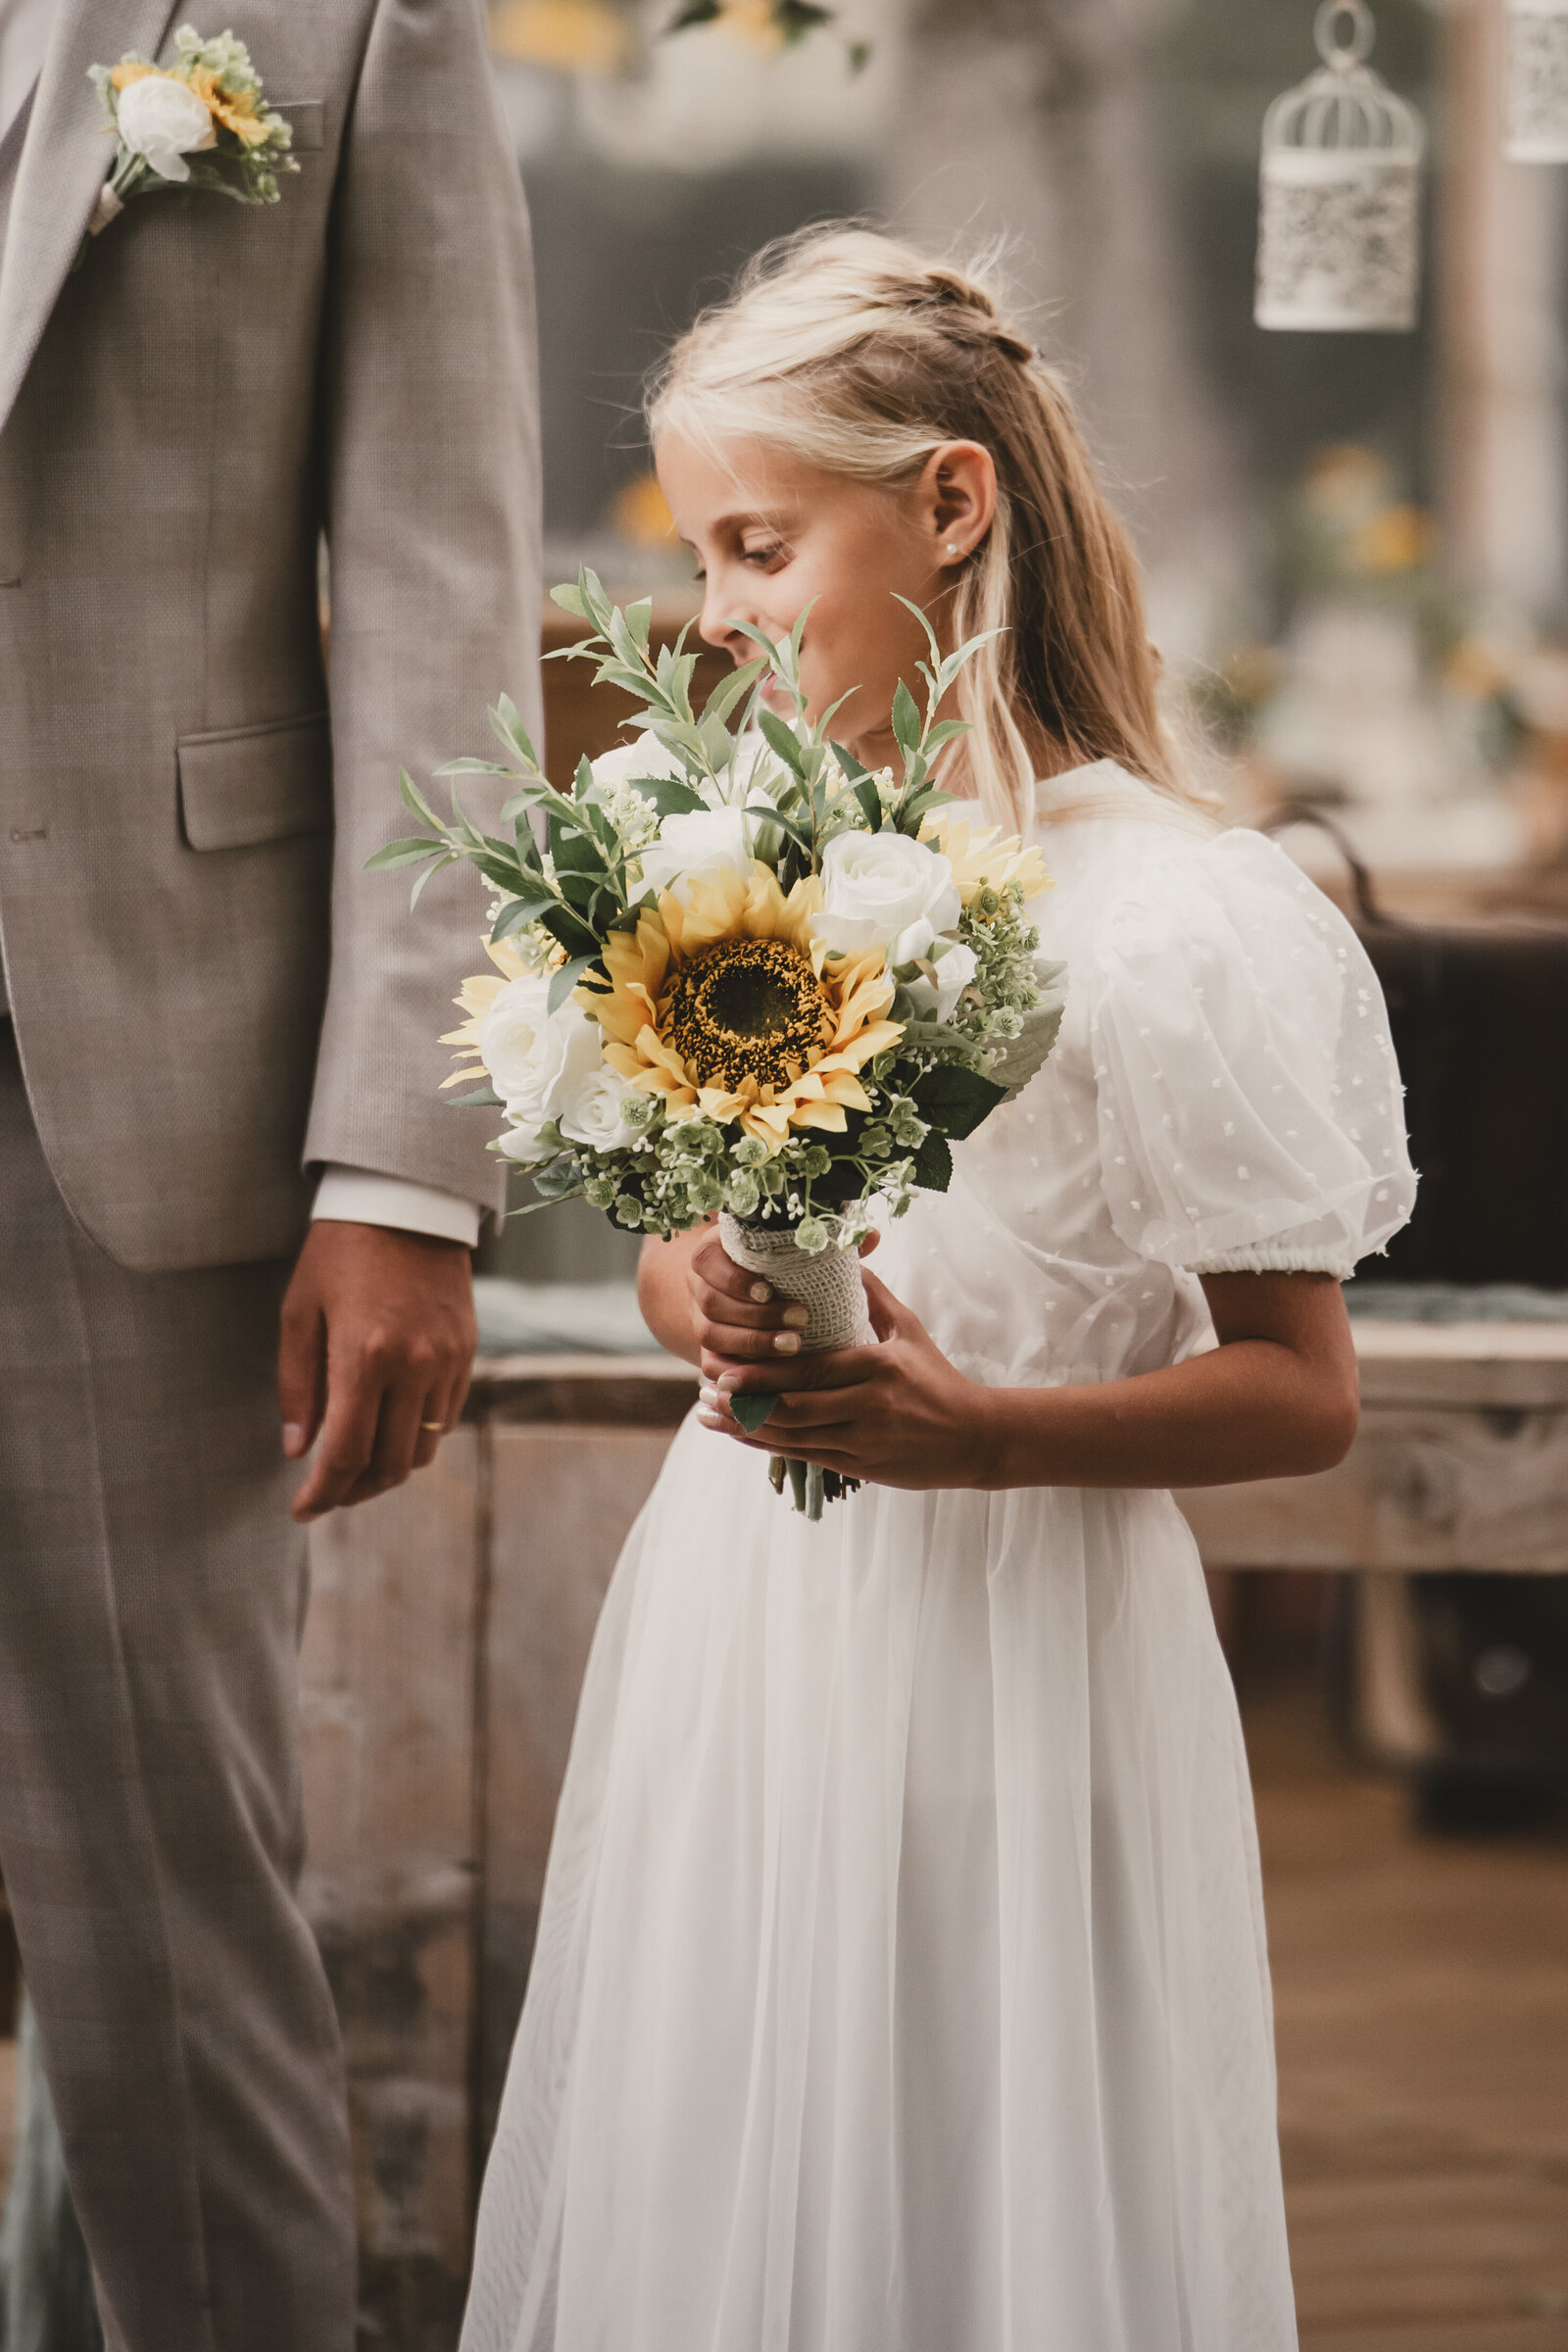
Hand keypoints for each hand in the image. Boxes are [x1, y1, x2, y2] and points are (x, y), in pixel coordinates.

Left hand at [279, 1222, 478, 1522]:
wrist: (406, 1203)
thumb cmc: (339, 1252)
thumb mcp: (299, 1313)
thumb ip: (298, 1387)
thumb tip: (299, 1450)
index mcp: (364, 1355)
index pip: (346, 1453)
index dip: (322, 1493)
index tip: (302, 1510)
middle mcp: (413, 1365)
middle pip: (389, 1465)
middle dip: (354, 1492)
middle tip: (326, 1495)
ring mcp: (447, 1361)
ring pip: (422, 1449)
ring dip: (388, 1471)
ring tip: (356, 1468)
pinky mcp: (466, 1353)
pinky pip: (444, 1418)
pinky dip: (415, 1437)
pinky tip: (388, 1429)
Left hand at [696, 1264, 994, 1492]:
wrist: (975, 1438)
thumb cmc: (939, 1379)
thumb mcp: (910, 1331)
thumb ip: (874, 1298)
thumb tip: (847, 1260)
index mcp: (878, 1368)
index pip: (810, 1371)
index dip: (763, 1372)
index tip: (726, 1365)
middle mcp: (870, 1407)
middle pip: (794, 1406)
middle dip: (746, 1400)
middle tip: (707, 1387)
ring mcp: (864, 1441)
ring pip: (794, 1437)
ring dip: (747, 1427)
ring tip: (710, 1414)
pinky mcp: (862, 1467)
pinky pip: (805, 1456)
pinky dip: (769, 1446)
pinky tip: (742, 1435)